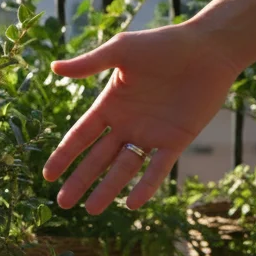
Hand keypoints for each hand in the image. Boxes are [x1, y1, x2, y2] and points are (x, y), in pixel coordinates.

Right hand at [42, 23, 241, 213]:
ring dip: (107, 189)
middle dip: (79, 181)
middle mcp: (126, 125)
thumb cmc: (163, 45)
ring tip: (91, 210)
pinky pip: (158, 168)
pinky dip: (146, 186)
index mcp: (109, 106)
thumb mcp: (121, 51)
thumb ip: (89, 63)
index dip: (64, 156)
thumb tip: (54, 68)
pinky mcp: (176, 141)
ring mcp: (150, 135)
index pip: (80, 137)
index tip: (47, 175)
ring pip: (123, 168)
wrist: (208, 49)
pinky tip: (132, 204)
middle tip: (63, 204)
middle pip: (97, 159)